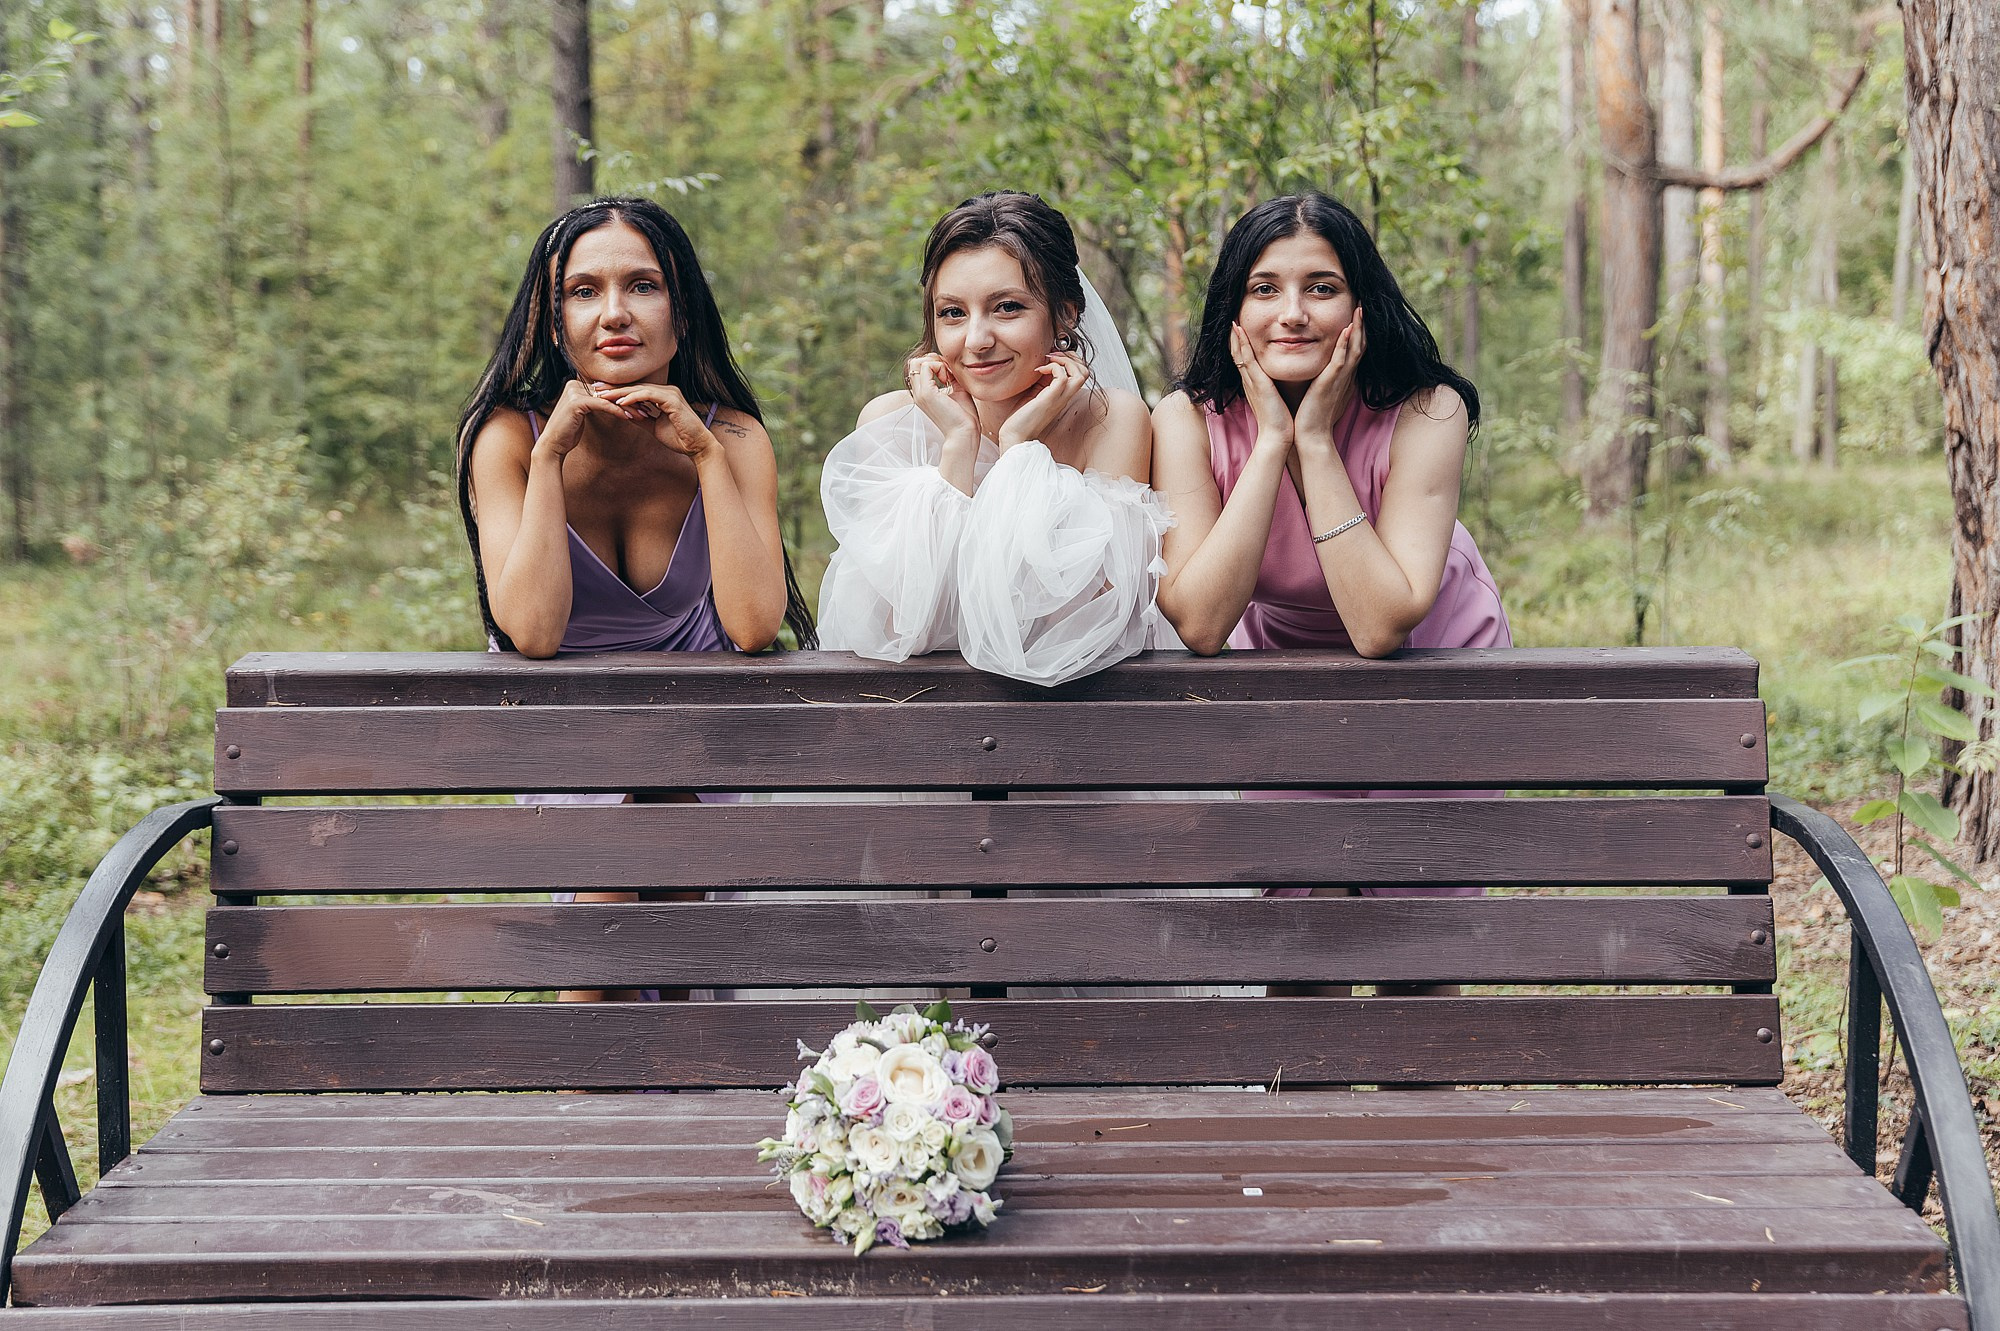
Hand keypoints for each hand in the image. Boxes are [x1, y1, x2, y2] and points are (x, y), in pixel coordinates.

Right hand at [536, 378, 644, 457]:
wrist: (552, 445)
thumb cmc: (569, 433)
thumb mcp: (583, 413)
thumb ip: (593, 403)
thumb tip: (608, 400)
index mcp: (576, 385)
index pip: (606, 390)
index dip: (625, 398)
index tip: (642, 405)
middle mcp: (574, 384)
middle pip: (609, 392)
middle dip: (629, 401)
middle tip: (647, 408)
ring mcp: (574, 391)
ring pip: (608, 398)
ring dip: (628, 406)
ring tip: (643, 414)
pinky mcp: (577, 401)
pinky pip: (603, 405)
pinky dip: (618, 411)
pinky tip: (630, 417)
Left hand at [593, 382, 719, 460]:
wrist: (697, 446)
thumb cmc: (679, 438)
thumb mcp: (654, 427)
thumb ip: (641, 418)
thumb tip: (624, 414)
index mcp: (663, 396)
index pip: (636, 390)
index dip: (618, 391)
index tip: (600, 393)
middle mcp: (667, 391)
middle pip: (635, 386)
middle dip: (614, 388)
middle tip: (595, 388)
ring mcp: (670, 394)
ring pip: (640, 389)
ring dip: (620, 392)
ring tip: (603, 395)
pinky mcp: (672, 400)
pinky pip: (649, 395)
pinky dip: (634, 398)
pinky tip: (620, 402)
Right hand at [906, 354, 979, 445]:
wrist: (964, 433)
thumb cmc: (964, 416)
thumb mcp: (956, 389)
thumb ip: (950, 376)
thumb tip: (948, 362)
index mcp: (923, 394)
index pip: (919, 367)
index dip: (935, 363)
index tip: (949, 374)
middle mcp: (918, 393)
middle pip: (915, 362)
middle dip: (933, 360)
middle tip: (948, 372)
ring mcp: (920, 393)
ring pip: (917, 362)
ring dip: (935, 362)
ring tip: (947, 377)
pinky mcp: (926, 393)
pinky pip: (926, 366)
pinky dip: (939, 366)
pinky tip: (948, 379)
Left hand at [996, 351, 1089, 448]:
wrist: (1015, 436)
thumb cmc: (1021, 418)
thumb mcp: (1035, 393)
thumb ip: (1043, 380)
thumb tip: (1045, 363)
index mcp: (1063, 395)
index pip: (1080, 373)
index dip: (1070, 360)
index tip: (1052, 358)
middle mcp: (1065, 397)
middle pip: (1085, 371)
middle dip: (1071, 357)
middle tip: (1052, 356)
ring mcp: (1059, 398)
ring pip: (1081, 373)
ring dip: (1065, 361)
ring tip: (1048, 361)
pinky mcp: (1050, 399)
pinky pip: (1062, 377)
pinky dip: (1052, 367)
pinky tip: (1038, 370)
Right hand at [1231, 323, 1294, 447]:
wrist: (1278, 437)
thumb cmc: (1280, 421)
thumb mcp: (1275, 400)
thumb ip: (1274, 389)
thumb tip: (1279, 383)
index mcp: (1253, 384)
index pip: (1244, 360)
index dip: (1240, 344)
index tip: (1239, 328)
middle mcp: (1248, 381)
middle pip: (1237, 354)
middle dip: (1234, 337)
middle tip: (1231, 319)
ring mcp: (1251, 381)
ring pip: (1239, 353)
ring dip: (1234, 336)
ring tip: (1232, 319)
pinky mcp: (1257, 383)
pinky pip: (1246, 359)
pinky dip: (1241, 344)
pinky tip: (1239, 330)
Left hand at [1294, 308, 1364, 447]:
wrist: (1310, 434)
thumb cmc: (1312, 415)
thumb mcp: (1320, 391)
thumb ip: (1323, 379)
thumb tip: (1320, 372)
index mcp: (1342, 377)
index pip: (1354, 349)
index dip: (1358, 331)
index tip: (1357, 313)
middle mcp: (1345, 376)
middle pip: (1359, 345)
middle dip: (1362, 324)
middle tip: (1364, 304)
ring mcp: (1340, 379)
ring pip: (1354, 348)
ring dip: (1358, 328)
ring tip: (1360, 309)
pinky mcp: (1331, 383)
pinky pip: (1341, 360)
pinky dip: (1345, 344)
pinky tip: (1346, 329)